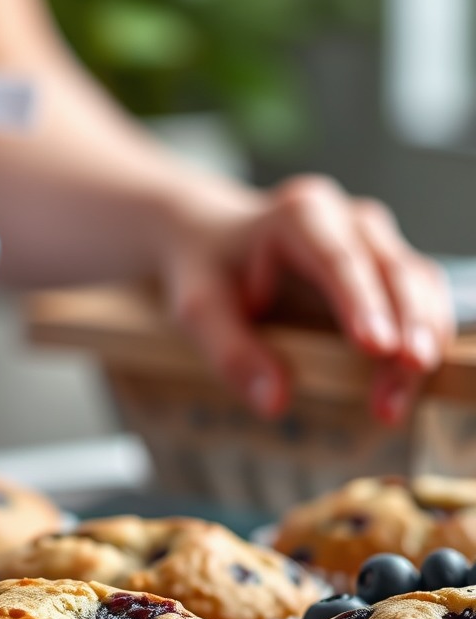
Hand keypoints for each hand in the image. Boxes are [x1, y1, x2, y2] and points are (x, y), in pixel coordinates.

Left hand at [162, 175, 453, 424]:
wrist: (211, 240)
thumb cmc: (207, 272)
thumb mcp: (199, 309)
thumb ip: (232, 351)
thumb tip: (274, 402)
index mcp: (297, 215)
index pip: (337, 258)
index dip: (361, 301)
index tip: (376, 347)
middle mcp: (346, 220)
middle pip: (389, 269)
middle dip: (405, 325)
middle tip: (404, 375)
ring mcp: (373, 242)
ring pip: (416, 284)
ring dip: (419, 340)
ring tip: (394, 402)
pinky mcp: (386, 269)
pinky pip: (419, 300)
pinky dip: (419, 340)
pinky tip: (404, 385)